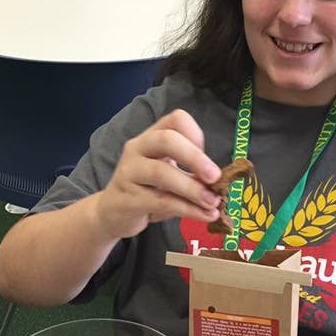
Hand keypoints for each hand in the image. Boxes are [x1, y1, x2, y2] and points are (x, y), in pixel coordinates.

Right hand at [97, 109, 221, 240]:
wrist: (113, 213)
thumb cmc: (148, 190)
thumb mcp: (170, 175)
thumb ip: (191, 173)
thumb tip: (222, 183)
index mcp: (151, 136)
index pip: (175, 120)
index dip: (196, 135)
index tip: (208, 157)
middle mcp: (137, 148)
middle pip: (166, 140)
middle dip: (195, 157)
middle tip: (215, 177)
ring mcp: (129, 172)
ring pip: (162, 173)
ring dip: (192, 189)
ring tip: (213, 203)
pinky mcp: (127, 199)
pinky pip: (161, 201)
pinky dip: (187, 209)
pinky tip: (204, 215)